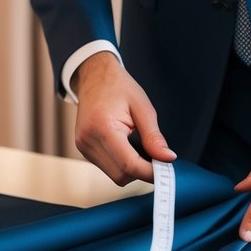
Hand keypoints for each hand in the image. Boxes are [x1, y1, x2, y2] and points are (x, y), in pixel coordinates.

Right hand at [72, 52, 176, 185]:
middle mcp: (88, 140)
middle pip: (120, 175)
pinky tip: (128, 147)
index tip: (166, 171)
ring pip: (114, 175)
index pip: (128, 164)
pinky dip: (121, 163)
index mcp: (102, 127)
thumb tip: (167, 158)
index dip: (150, 172)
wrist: (95, 76)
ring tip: (140, 147)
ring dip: (131, 168)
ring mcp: (82, 146)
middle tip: (157, 158)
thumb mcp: (143, 107)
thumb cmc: (118, 87)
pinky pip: (107, 167)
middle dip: (141, 171)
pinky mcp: (83, 149)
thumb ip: (154, 137)